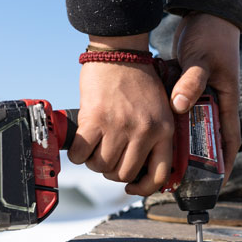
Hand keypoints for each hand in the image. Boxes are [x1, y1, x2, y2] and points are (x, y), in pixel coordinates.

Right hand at [69, 34, 173, 196]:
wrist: (120, 53)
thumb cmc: (139, 80)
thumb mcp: (161, 108)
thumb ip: (154, 135)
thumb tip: (138, 167)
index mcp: (164, 130)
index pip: (158, 175)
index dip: (142, 189)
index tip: (131, 187)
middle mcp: (144, 131)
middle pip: (123, 174)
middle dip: (111, 171)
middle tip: (107, 157)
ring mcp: (119, 126)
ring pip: (101, 166)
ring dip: (93, 162)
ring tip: (94, 147)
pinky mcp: (95, 119)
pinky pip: (81, 154)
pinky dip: (77, 153)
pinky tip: (80, 144)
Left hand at [171, 12, 240, 183]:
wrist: (206, 11)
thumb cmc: (211, 34)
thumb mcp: (202, 58)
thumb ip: (192, 81)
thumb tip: (179, 106)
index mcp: (227, 101)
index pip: (229, 141)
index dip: (223, 164)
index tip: (214, 185)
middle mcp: (215, 103)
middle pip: (206, 139)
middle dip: (193, 160)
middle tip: (174, 178)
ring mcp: (200, 96)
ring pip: (190, 127)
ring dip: (176, 141)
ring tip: (157, 160)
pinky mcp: (187, 88)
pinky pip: (178, 112)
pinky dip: (167, 120)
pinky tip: (150, 129)